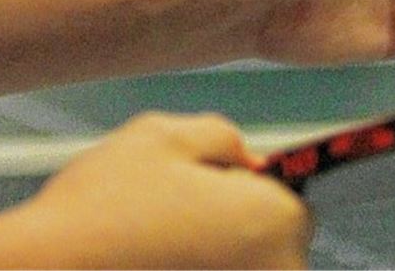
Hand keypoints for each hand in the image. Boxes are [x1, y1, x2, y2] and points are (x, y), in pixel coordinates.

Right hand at [24, 112, 310, 268]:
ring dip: (211, 260)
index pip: (293, 202)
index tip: (209, 191)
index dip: (248, 189)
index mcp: (273, 222)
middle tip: (171, 222)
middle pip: (272, 247)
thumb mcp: (161, 136)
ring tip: (152, 249)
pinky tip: (147, 264)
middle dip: (233, 232)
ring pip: (240, 269)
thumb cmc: (101, 210)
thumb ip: (221, 136)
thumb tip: (247, 158)